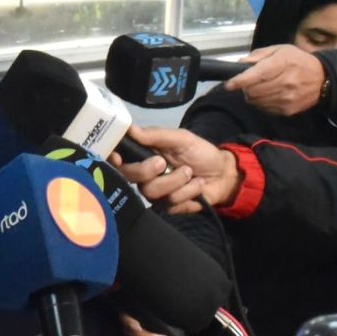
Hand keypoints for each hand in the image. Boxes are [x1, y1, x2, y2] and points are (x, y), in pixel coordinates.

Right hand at [110, 125, 238, 213]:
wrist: (223, 174)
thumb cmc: (201, 153)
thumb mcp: (181, 138)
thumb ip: (156, 135)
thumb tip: (130, 128)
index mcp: (144, 155)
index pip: (120, 159)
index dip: (113, 159)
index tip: (116, 157)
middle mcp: (145, 175)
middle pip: (130, 177)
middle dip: (147, 170)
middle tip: (163, 162)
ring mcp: (156, 193)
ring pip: (151, 191)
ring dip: (176, 180)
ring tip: (191, 174)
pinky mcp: (168, 207)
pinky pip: (170, 202)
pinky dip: (188, 191)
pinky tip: (197, 186)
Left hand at [225, 44, 326, 116]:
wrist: (322, 79)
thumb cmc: (298, 61)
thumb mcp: (280, 50)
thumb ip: (258, 55)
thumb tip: (240, 64)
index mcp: (283, 63)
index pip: (258, 74)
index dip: (241, 80)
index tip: (229, 84)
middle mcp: (286, 82)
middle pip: (254, 91)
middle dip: (246, 87)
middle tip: (249, 82)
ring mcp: (287, 98)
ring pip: (256, 101)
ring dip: (252, 95)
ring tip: (261, 87)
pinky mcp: (287, 110)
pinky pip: (264, 109)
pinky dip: (261, 103)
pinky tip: (269, 95)